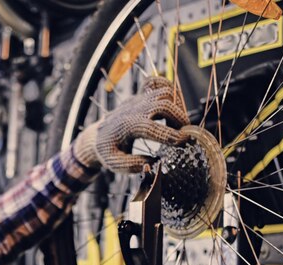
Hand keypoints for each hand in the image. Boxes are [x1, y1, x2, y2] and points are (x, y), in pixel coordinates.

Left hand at [73, 76, 189, 172]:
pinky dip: (169, 88)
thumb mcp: (113, 162)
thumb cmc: (107, 149)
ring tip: (180, 122)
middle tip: (185, 132)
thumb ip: (132, 165)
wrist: (97, 134)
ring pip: (163, 92)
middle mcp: (133, 109)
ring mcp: (137, 100)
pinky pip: (156, 82)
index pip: (151, 127)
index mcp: (126, 126)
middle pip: (162, 104)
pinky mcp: (140, 96)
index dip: (169, 134)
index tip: (183, 142)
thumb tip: (153, 162)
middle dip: (178, 117)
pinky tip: (174, 104)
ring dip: (177, 105)